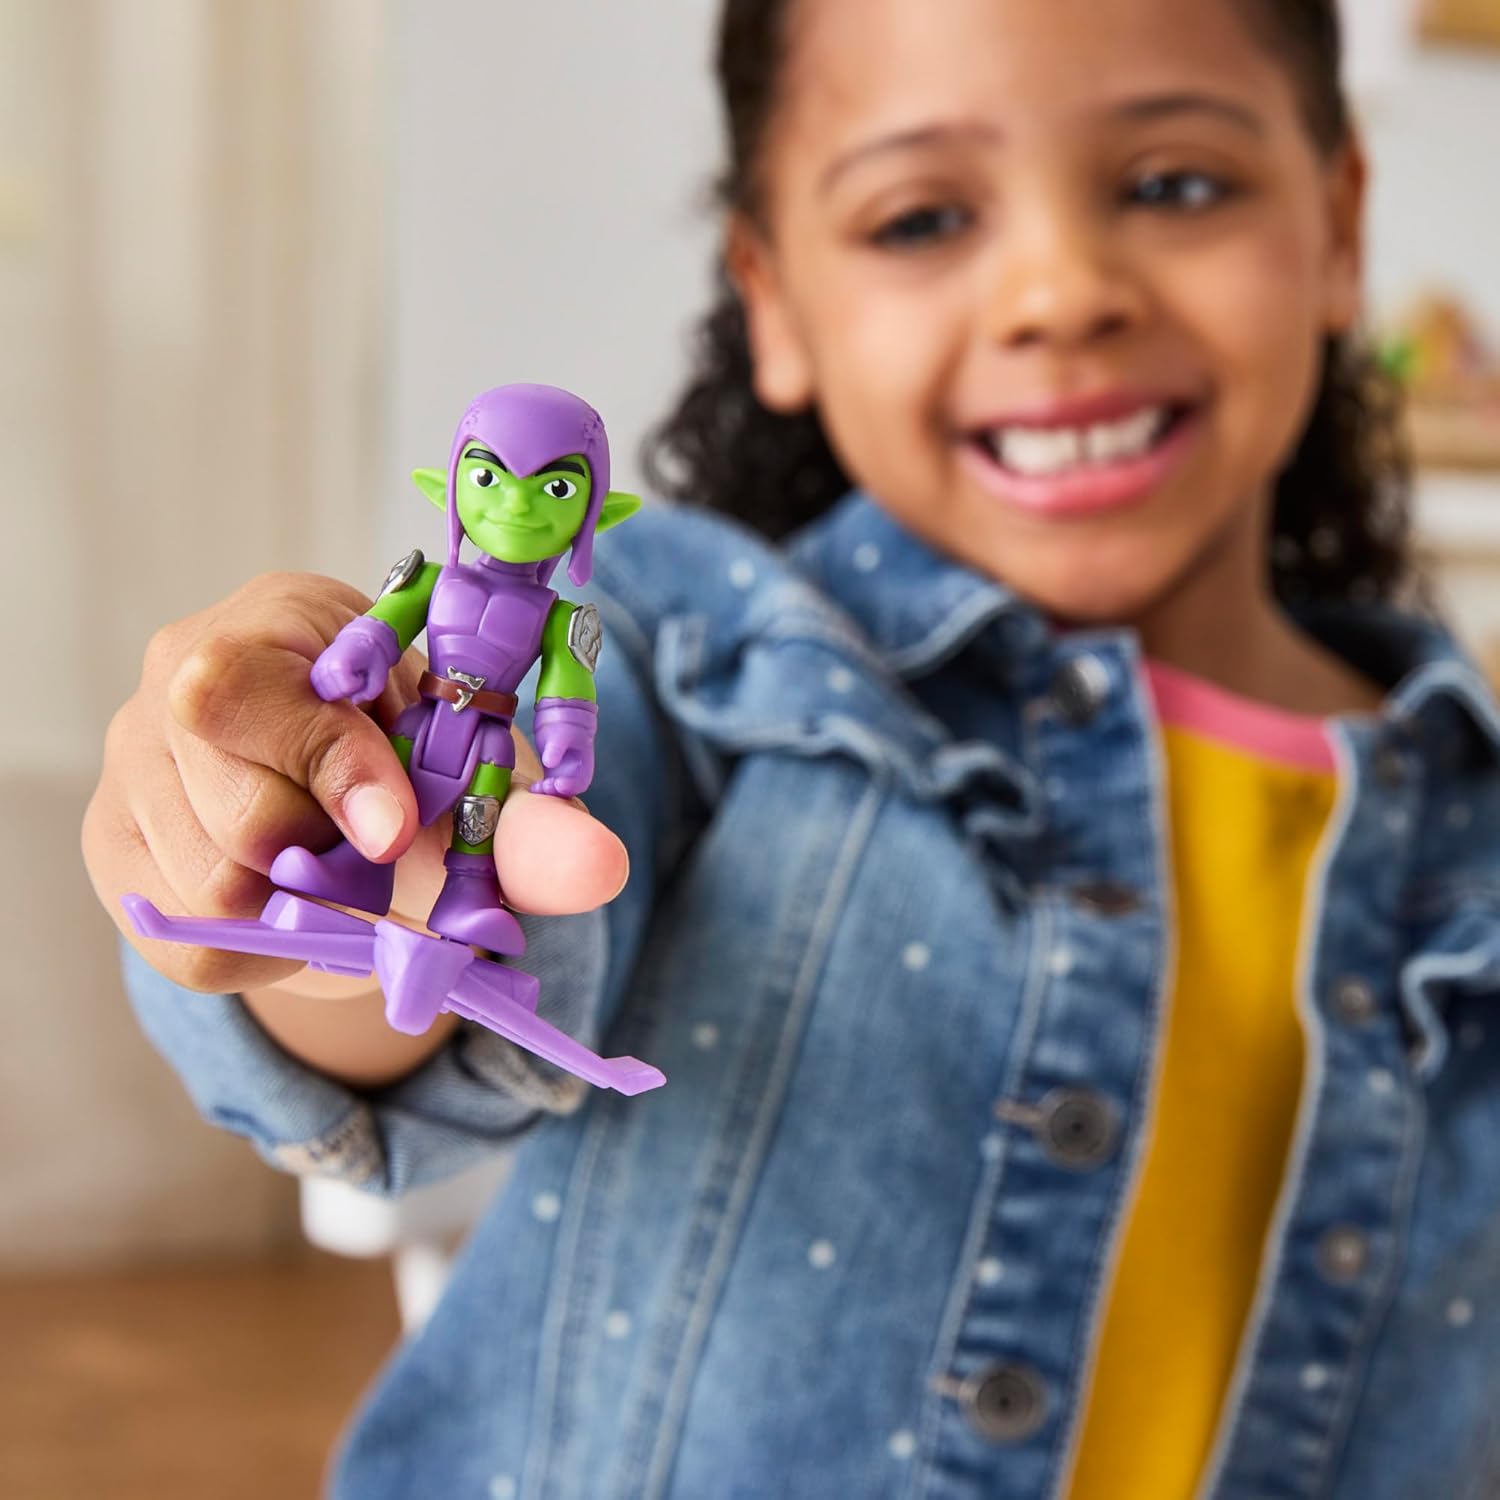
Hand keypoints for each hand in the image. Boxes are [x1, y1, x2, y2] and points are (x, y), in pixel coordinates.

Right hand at [82, 574, 628, 1001]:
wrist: (352, 804)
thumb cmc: (416, 761)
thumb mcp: (479, 775)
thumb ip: (533, 823)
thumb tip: (599, 870)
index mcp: (274, 623)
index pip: (238, 690)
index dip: (328, 768)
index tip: (397, 832)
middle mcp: (172, 679)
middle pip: (236, 815)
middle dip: (335, 859)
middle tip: (379, 846)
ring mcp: (130, 766)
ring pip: (210, 890)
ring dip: (304, 906)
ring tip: (336, 862)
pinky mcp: (116, 850)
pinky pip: (187, 940)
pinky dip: (266, 945)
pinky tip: (298, 902)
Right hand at [310, 615, 400, 704]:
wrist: (358, 640)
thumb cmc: (371, 658)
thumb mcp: (380, 675)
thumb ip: (370, 693)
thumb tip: (355, 701)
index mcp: (338, 663)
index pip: (348, 688)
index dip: (360, 683)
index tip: (362, 671)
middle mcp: (323, 666)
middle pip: (337, 695)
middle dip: (349, 689)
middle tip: (355, 674)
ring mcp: (316, 670)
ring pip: (328, 696)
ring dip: (341, 689)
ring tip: (347, 675)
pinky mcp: (314, 675)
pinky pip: (323, 693)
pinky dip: (333, 690)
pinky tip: (340, 678)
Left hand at [531, 698, 598, 798]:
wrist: (560, 708)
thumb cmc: (566, 719)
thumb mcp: (562, 732)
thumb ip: (556, 748)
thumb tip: (549, 763)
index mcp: (584, 762)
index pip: (581, 782)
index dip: (571, 787)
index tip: (557, 785)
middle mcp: (575, 769)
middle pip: (569, 789)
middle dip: (557, 792)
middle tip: (543, 787)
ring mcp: (563, 768)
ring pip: (557, 787)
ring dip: (548, 791)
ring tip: (536, 788)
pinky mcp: (552, 766)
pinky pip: (548, 782)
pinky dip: (542, 787)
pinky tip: (533, 787)